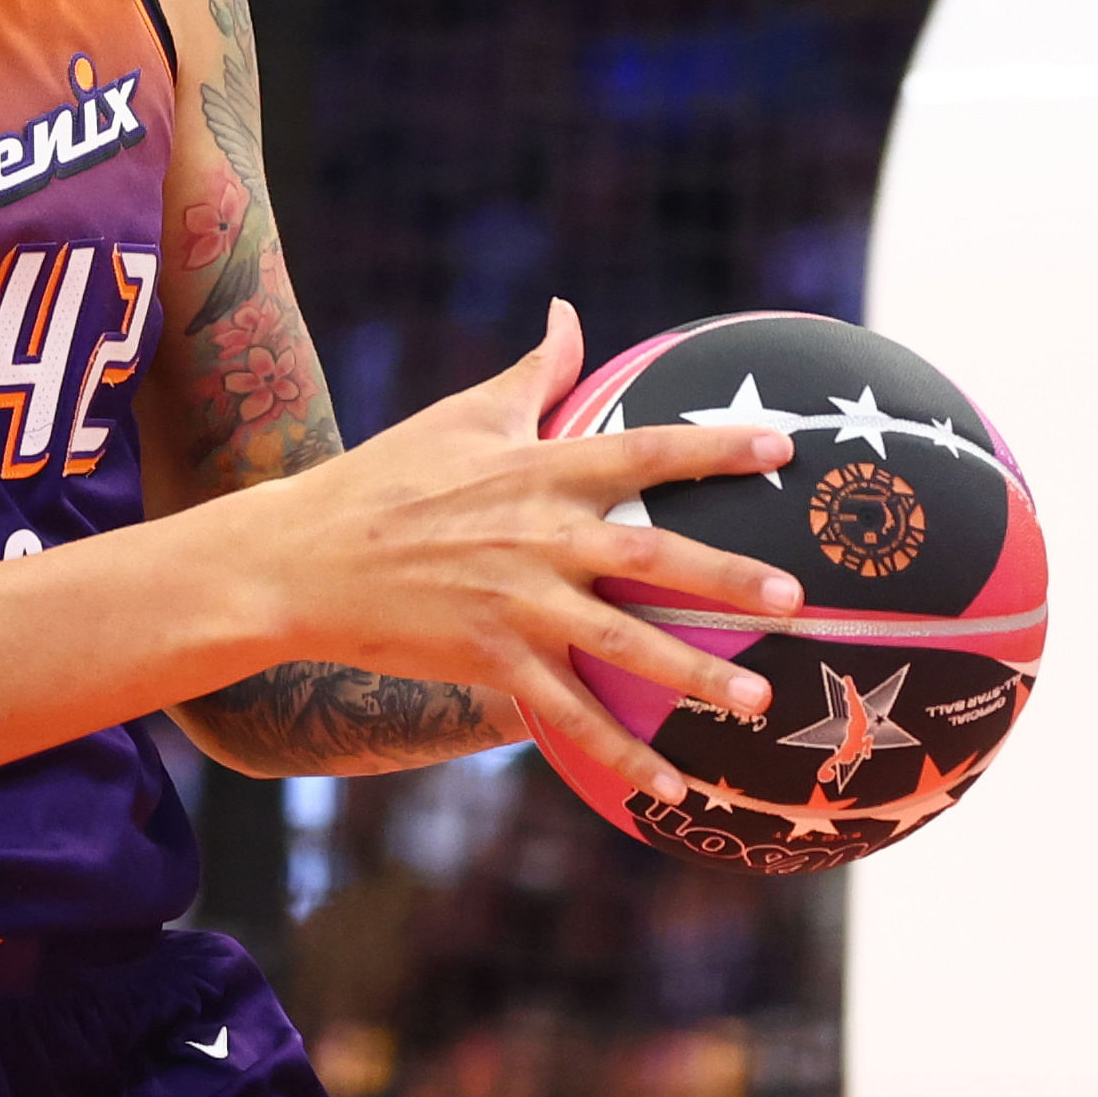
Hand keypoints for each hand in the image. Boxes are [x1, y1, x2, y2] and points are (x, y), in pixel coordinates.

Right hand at [226, 301, 803, 811]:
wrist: (302, 557)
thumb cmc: (386, 476)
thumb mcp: (464, 414)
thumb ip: (534, 371)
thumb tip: (569, 310)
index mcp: (541, 470)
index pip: (647, 452)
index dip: (719, 448)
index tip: (784, 448)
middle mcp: (542, 537)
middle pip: (654, 555)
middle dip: (730, 579)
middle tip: (796, 598)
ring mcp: (519, 605)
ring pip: (625, 644)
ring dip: (696, 678)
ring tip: (759, 702)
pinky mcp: (492, 661)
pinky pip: (571, 715)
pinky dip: (622, 755)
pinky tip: (674, 786)